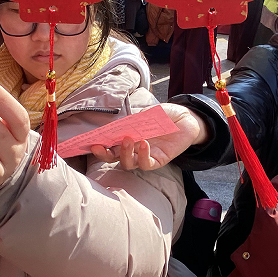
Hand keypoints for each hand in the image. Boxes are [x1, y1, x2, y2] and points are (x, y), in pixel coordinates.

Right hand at [88, 103, 208, 170]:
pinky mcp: (158, 160)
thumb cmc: (164, 115)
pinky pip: (146, 163)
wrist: (186, 119)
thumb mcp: (147, 112)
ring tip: (128, 139)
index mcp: (126, 137)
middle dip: (105, 154)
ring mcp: (144, 156)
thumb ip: (134, 119)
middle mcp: (133, 149)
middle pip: (114, 158)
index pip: (109, 144)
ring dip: (124, 153)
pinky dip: (143, 155)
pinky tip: (144, 143)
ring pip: (128, 163)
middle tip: (100, 146)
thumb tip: (120, 125)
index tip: (91, 141)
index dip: (99, 145)